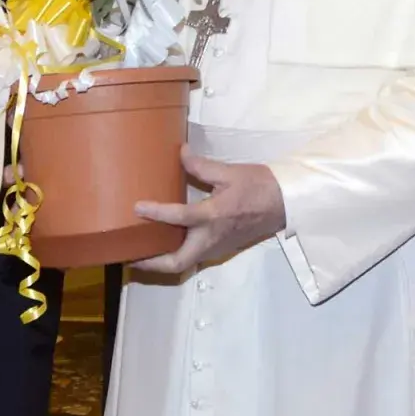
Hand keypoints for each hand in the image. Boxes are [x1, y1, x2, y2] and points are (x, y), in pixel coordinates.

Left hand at [130, 147, 286, 272]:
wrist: (285, 203)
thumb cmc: (258, 185)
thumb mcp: (229, 172)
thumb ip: (201, 166)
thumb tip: (180, 153)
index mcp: (213, 216)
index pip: (178, 217)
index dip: (155, 213)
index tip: (137, 207)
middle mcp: (211, 238)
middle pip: (176, 262)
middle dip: (150, 262)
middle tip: (129, 254)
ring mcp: (216, 247)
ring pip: (184, 263)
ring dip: (161, 261)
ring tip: (141, 251)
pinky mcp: (221, 248)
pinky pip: (193, 257)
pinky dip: (176, 254)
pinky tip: (165, 243)